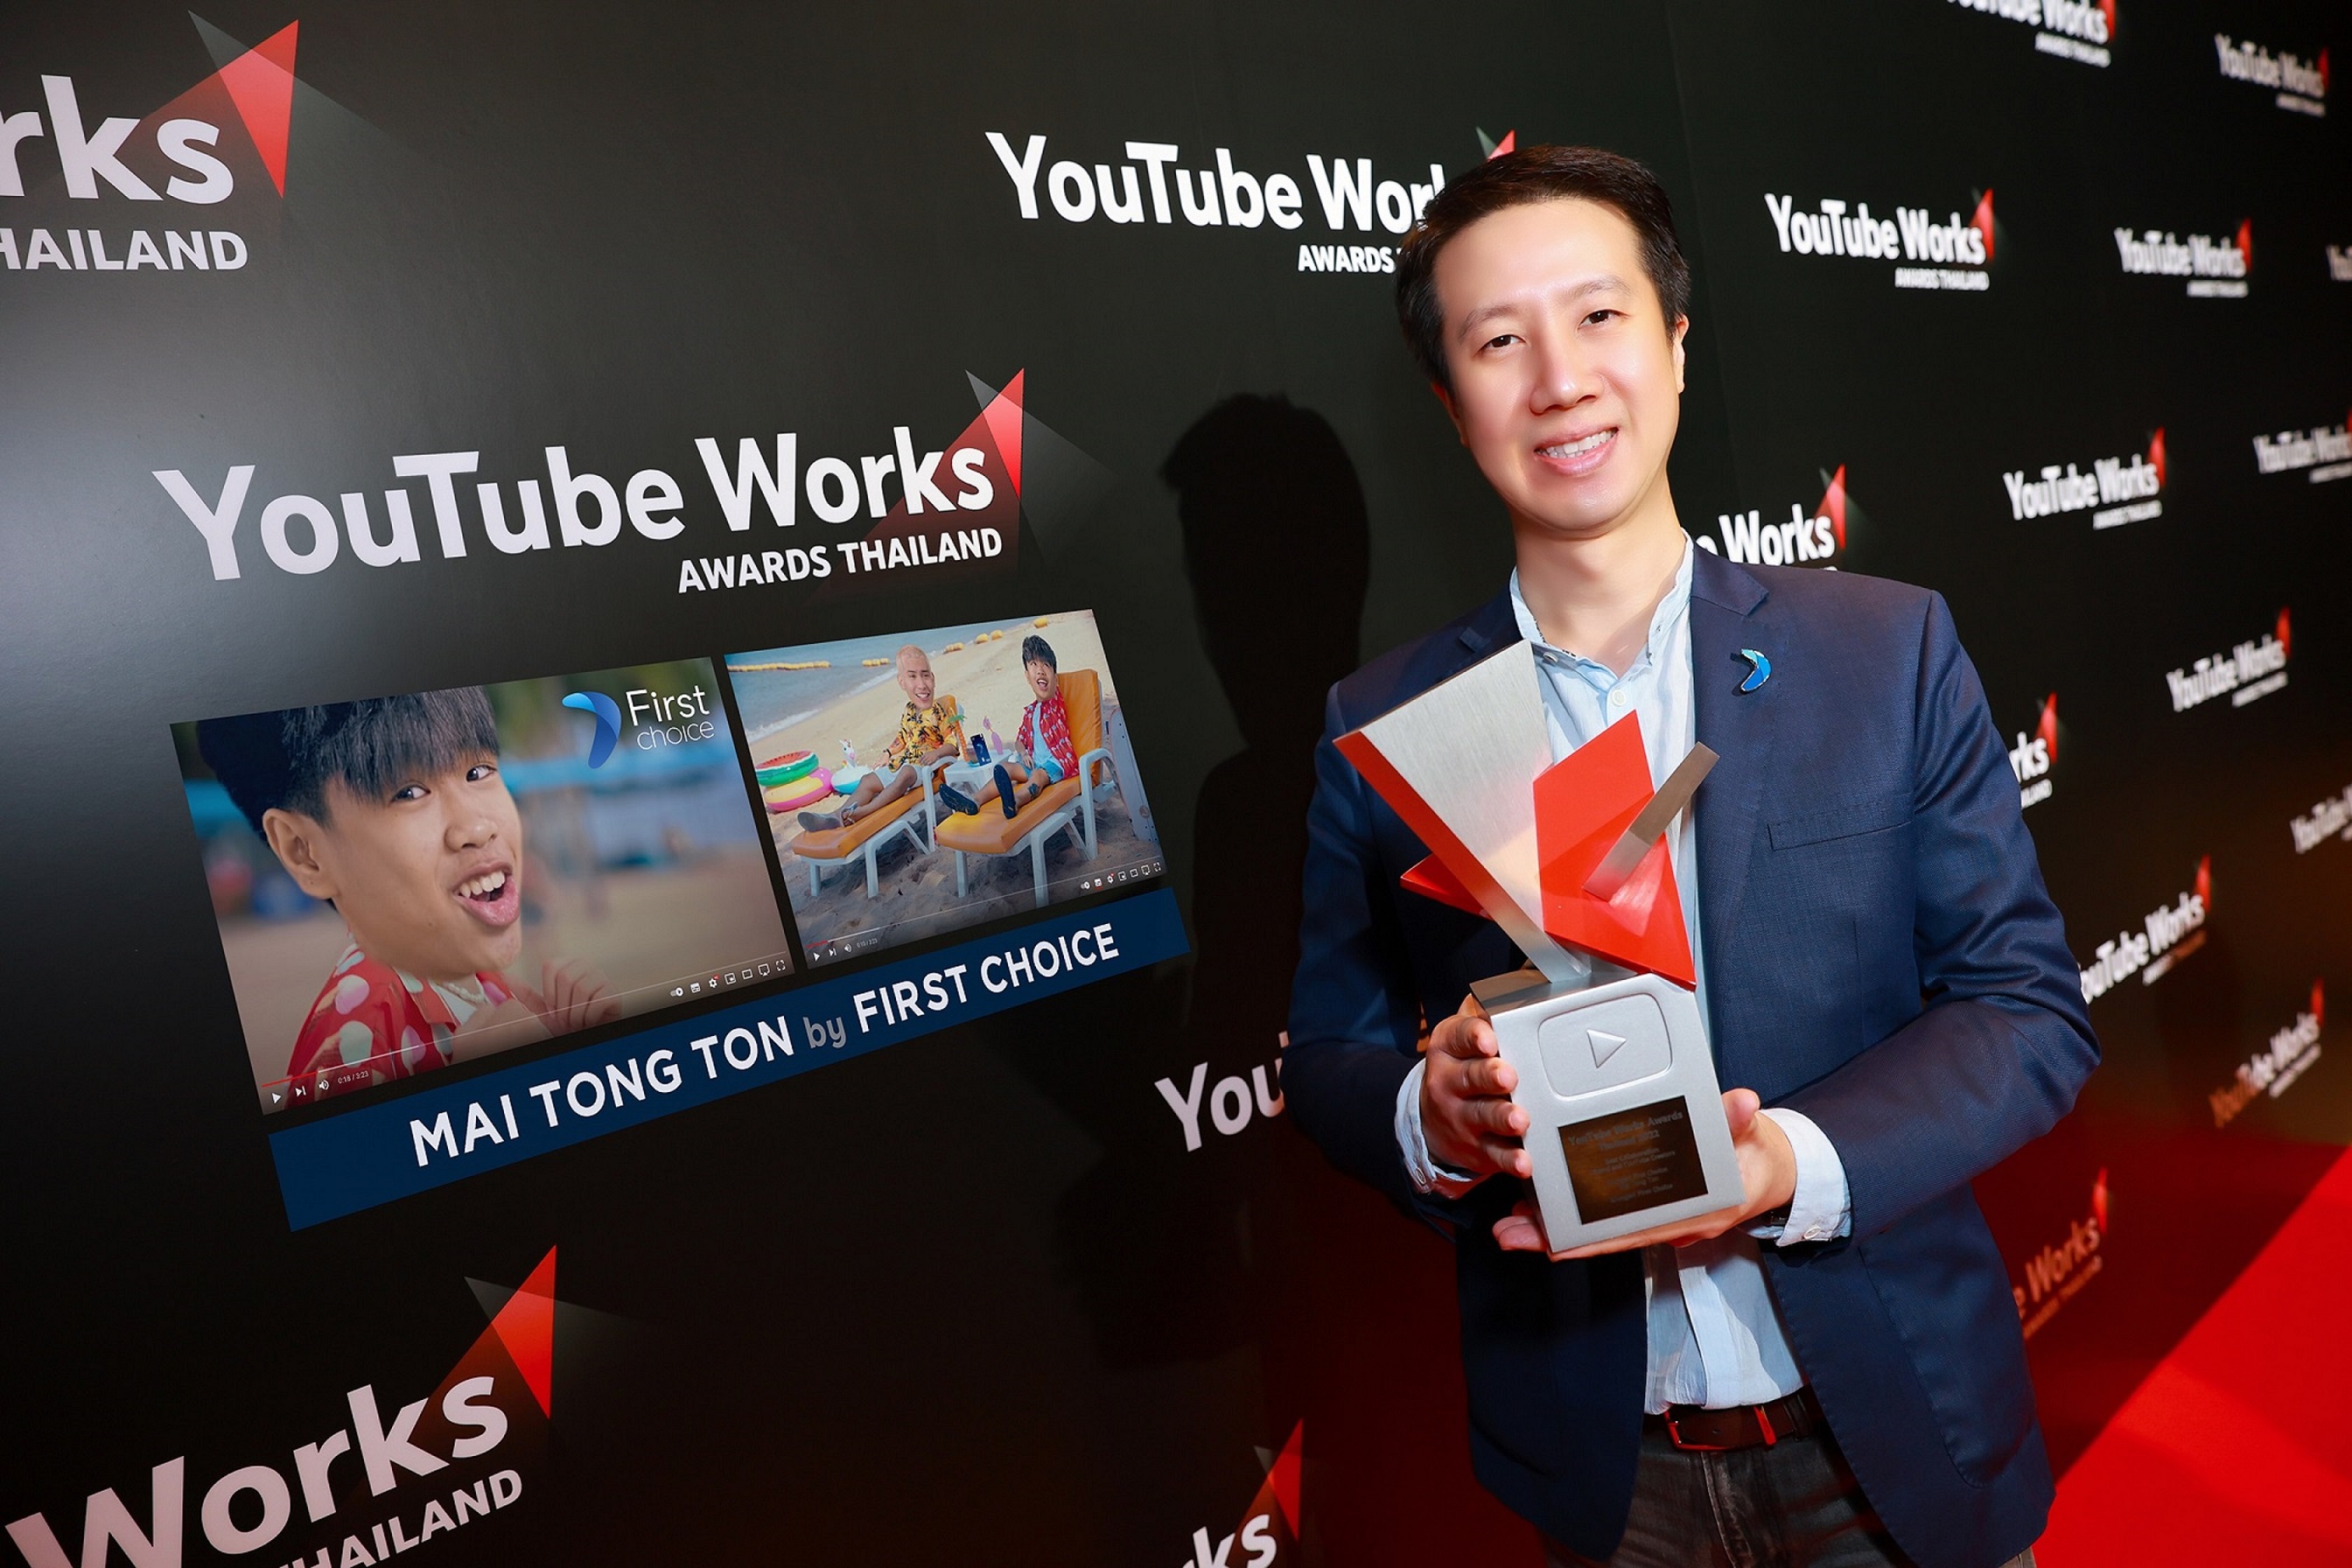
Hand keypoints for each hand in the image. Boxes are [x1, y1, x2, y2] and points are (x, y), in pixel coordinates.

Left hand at [511, 958, 622, 1035]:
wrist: (585, 1036)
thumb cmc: (564, 1023)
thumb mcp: (542, 1008)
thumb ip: (525, 993)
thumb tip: (503, 976)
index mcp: (567, 965)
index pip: (551, 966)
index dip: (549, 991)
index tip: (553, 1008)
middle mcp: (586, 966)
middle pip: (565, 976)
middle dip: (562, 1005)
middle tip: (565, 1018)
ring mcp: (601, 977)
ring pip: (581, 988)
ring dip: (575, 1013)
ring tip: (576, 1020)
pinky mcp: (614, 992)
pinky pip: (597, 1000)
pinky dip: (588, 1017)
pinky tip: (588, 1021)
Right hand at [1420, 993, 1530, 1181]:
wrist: (1431, 1121)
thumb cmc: (1461, 1068)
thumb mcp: (1461, 1037)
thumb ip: (1484, 1013)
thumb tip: (1524, 982)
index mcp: (1447, 1048)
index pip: (1457, 1037)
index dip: (1473, 1036)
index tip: (1488, 1038)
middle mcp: (1449, 1082)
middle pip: (1469, 1077)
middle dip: (1489, 1076)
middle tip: (1508, 1076)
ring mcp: (1461, 1117)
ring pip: (1482, 1116)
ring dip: (1501, 1117)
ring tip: (1519, 1119)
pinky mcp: (1476, 1148)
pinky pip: (1494, 1155)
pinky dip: (1510, 1160)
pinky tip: (1524, 1162)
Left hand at [1493, 1088, 1796, 1257]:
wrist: (1773, 1169)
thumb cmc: (1759, 1155)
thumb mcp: (1753, 1137)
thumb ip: (1739, 1122)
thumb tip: (1741, 1103)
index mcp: (1691, 1211)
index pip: (1632, 1231)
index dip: (1592, 1240)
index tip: (1552, 1246)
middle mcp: (1667, 1220)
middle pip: (1603, 1235)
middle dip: (1555, 1236)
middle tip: (1507, 1232)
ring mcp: (1655, 1214)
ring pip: (1597, 1226)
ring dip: (1554, 1224)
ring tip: (1508, 1220)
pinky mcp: (1646, 1199)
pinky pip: (1604, 1210)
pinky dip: (1572, 1207)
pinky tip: (1538, 1198)